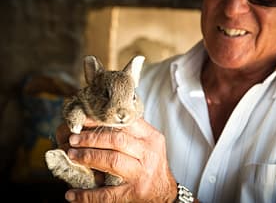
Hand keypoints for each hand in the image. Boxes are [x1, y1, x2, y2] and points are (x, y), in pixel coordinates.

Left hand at [60, 117, 177, 202]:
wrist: (164, 191)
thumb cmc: (151, 162)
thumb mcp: (148, 142)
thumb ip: (131, 130)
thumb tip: (100, 119)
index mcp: (151, 137)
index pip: (126, 122)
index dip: (102, 120)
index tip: (84, 119)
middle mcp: (148, 153)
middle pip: (117, 140)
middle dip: (91, 138)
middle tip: (73, 138)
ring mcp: (141, 174)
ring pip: (112, 161)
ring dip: (88, 156)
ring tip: (71, 154)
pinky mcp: (133, 193)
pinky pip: (107, 194)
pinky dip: (87, 194)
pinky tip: (72, 194)